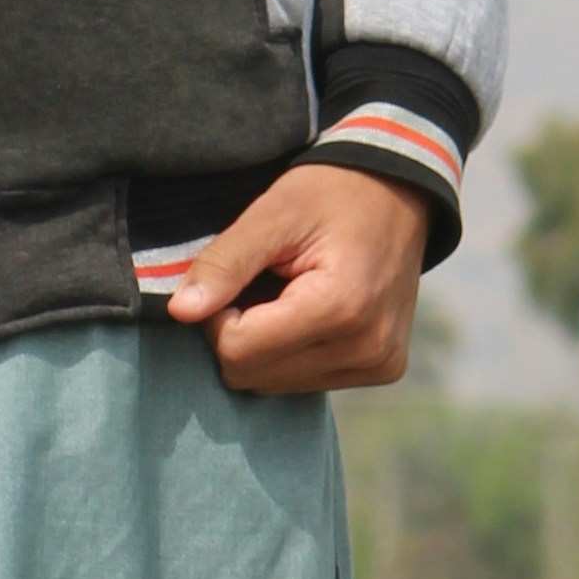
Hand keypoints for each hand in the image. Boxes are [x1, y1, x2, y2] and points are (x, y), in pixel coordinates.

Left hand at [166, 164, 426, 392]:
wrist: (398, 192)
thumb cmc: (330, 194)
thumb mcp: (272, 214)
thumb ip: (224, 264)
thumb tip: (180, 312)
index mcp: (340, 308)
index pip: (238, 351)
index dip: (217, 316)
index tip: (233, 279)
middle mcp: (366, 348)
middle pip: (253, 376)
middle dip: (238, 334)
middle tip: (256, 285)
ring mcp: (379, 364)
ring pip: (275, 386)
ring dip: (264, 346)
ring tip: (285, 295)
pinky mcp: (383, 368)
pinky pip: (306, 382)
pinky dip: (291, 352)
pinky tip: (306, 313)